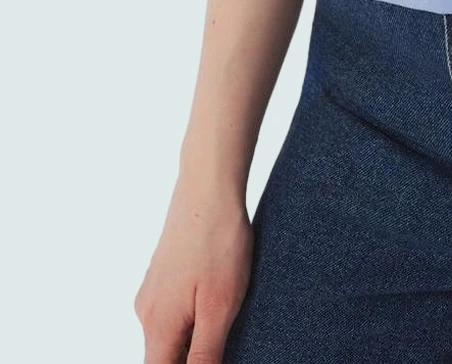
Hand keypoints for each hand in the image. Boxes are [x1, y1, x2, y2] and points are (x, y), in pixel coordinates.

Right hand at [133, 169, 252, 363]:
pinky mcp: (162, 275)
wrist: (208, 187)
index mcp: (158, 326)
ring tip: (223, 317)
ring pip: (168, 334)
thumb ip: (204, 353)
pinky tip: (215, 298)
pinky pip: (172, 311)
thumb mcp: (220, 306)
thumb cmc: (218, 243)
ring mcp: (152, 291)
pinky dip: (190, 317)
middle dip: (189, 358)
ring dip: (191, 339)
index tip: (208, 358)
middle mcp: (146, 312)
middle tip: (223, 333)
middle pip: (163, 357)